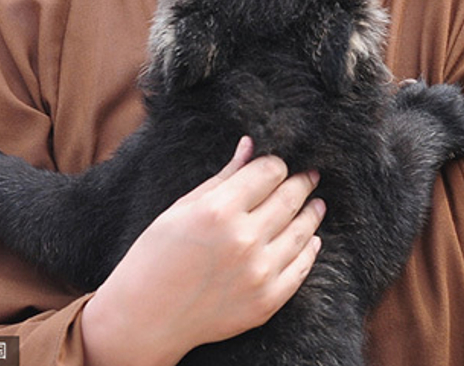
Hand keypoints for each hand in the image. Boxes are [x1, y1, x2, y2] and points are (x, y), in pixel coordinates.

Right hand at [81, 137, 324, 365]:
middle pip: (290, 197)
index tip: (279, 164)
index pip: (270, 172)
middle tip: (312, 175)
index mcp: (219, 210)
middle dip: (302, 182)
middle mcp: (243, 240)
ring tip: (318, 203)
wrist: (145, 318)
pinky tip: (312, 239)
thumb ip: (224, 176)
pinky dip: (310, 250)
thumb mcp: (184, 207)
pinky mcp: (266, 302)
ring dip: (312, 212)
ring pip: (302, 231)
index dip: (277, 164)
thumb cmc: (157, 255)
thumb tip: (250, 145)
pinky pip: (301, 269)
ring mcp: (258, 274)